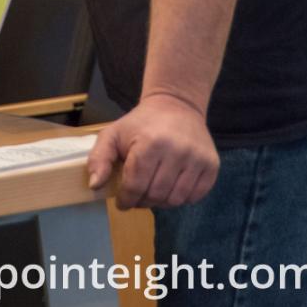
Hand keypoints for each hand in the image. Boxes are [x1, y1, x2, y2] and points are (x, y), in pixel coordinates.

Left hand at [87, 94, 219, 209]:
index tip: (122, 200)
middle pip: (155, 195)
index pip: (135, 186)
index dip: (125, 199)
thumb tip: (95, 186)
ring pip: (175, 200)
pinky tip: (172, 184)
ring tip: (154, 189)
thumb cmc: (141, 123)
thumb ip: (98, 158)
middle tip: (138, 193)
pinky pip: (195, 196)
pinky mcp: (211, 165)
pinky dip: (181, 197)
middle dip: (142, 200)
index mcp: (150, 143)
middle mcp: (177, 151)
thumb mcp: (113, 133)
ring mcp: (197, 158)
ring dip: (161, 201)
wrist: (177, 105)